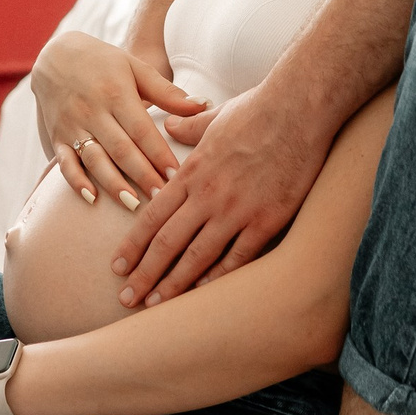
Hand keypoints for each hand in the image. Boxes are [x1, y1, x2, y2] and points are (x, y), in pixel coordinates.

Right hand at [32, 31, 205, 205]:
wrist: (55, 55)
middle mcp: (92, 111)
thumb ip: (167, 92)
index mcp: (115, 93)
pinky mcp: (57, 137)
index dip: (159, 154)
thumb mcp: (135, 68)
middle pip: (121, 149)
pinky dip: (76, 181)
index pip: (141, 129)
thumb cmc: (103, 62)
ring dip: (113, 183)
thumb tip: (202, 105)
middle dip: (143, 175)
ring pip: (95, 159)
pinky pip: (64, 162)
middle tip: (162, 198)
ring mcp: (72, 125)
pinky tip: (91, 198)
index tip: (176, 175)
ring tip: (134, 204)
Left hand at [107, 78, 332, 307]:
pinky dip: (219, 278)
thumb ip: (189, 128)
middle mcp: (208, 195)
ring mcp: (237, 210)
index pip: (151, 216)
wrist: (298, 109)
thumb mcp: (214, 117)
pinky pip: (238, 257)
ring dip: (174, 284)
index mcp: (192, 172)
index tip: (117, 266)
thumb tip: (171, 126)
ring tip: (156, 305)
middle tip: (126, 298)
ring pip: (197, 257)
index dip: (132, 246)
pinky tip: (204, 294)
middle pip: (167, 243)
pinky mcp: (267, 220)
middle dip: (143, 274)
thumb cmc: (258, 109)